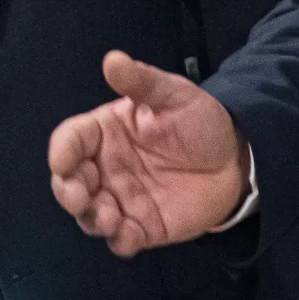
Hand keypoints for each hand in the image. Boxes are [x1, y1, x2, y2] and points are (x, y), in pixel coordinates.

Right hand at [47, 51, 249, 254]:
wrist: (237, 159)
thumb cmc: (200, 122)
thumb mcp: (175, 95)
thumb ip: (143, 81)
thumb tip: (112, 59)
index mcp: (106, 132)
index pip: (71, 140)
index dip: (61, 151)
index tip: (63, 161)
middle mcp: (106, 167)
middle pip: (70, 182)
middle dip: (67, 191)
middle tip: (80, 196)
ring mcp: (122, 199)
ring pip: (90, 215)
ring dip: (91, 218)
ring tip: (109, 217)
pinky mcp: (143, 226)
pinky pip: (121, 240)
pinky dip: (119, 240)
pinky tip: (130, 235)